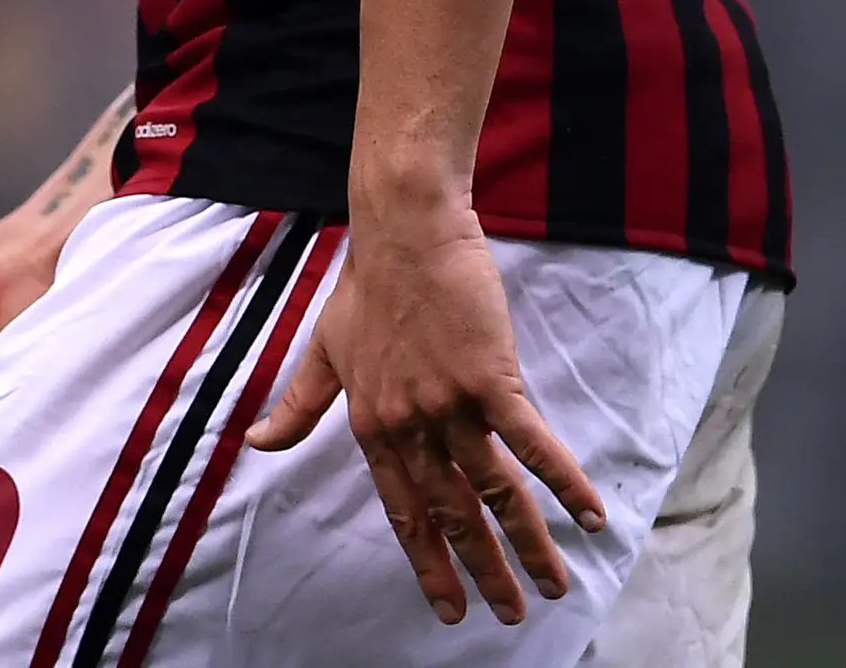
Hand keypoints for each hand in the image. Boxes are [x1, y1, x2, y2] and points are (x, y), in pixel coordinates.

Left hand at [244, 207, 605, 626]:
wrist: (403, 232)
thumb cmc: (366, 286)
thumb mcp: (322, 350)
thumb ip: (299, 405)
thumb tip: (256, 443)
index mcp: (371, 424)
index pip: (403, 510)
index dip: (427, 560)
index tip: (447, 606)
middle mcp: (407, 424)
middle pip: (452, 513)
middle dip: (482, 570)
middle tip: (510, 615)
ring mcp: (448, 403)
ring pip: (494, 490)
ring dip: (527, 542)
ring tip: (553, 585)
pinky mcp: (489, 378)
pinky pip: (531, 442)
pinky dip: (563, 480)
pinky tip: (589, 514)